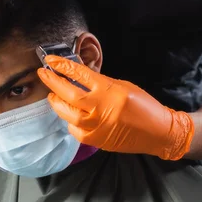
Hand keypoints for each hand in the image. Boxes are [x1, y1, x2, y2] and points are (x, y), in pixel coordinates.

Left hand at [38, 56, 193, 159]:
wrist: (158, 132)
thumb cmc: (143, 105)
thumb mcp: (122, 85)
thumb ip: (99, 82)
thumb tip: (77, 77)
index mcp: (109, 91)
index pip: (80, 74)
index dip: (62, 66)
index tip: (50, 60)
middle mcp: (100, 109)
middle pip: (68, 94)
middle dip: (53, 82)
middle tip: (43, 74)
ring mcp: (96, 127)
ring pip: (67, 114)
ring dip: (57, 103)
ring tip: (53, 94)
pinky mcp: (96, 141)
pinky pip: (74, 130)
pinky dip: (70, 120)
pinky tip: (70, 114)